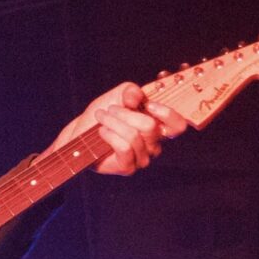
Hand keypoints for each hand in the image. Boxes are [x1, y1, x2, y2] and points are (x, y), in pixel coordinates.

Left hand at [41, 82, 186, 174]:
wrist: (81, 134)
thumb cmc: (103, 115)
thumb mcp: (117, 96)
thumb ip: (130, 91)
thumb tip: (136, 97)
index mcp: (158, 127)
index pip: (177, 126)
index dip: (167, 114)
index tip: (148, 104)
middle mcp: (154, 145)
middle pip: (150, 126)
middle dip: (125, 113)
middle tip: (110, 109)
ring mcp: (142, 158)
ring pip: (134, 135)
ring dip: (113, 122)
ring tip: (101, 117)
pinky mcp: (128, 167)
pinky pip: (125, 147)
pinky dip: (110, 135)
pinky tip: (102, 131)